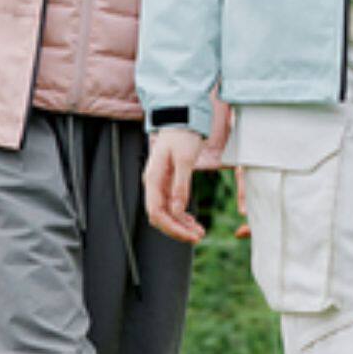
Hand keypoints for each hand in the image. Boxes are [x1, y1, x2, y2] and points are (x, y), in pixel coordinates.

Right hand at [144, 124, 224, 245]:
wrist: (182, 116)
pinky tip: (193, 222)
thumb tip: (177, 210)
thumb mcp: (185, 159)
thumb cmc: (183, 135)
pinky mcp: (168, 181)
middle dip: (178, 229)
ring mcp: (160, 183)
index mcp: (153, 179)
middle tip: (198, 237)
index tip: (191, 236)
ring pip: (166, 213)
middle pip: (160, 216)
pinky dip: (182, 215)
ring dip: (181, 224)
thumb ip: (180, 185)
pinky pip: (171, 204)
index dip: (173, 228)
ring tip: (199, 232)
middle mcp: (153, 183)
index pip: (157, 213)